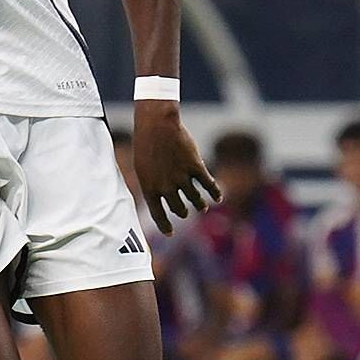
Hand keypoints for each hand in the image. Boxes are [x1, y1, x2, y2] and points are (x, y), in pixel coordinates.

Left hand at [132, 102, 219, 234]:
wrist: (157, 125)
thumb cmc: (145, 143)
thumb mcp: (141, 166)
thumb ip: (150, 183)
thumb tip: (157, 197)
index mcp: (149, 188)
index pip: (158, 214)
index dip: (165, 225)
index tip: (170, 233)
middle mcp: (166, 187)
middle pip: (178, 208)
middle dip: (182, 212)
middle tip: (184, 213)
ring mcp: (182, 178)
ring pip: (195, 199)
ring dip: (200, 205)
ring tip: (202, 207)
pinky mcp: (196, 167)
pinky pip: (209, 185)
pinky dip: (215, 193)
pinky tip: (218, 198)